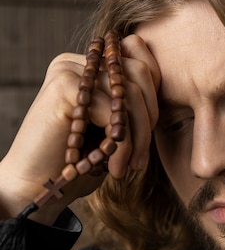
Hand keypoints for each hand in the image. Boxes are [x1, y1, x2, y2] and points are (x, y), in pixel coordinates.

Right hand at [0, 34, 159, 222]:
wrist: (35, 187)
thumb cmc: (77, 164)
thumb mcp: (112, 133)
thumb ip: (132, 110)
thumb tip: (164, 96)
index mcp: (90, 67)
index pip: (139, 62)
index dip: (154, 99)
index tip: (146, 140)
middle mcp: (78, 62)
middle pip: (140, 72)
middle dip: (150, 120)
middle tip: (139, 159)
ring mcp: (69, 70)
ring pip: (131, 92)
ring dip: (138, 137)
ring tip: (128, 167)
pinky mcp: (65, 87)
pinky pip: (114, 111)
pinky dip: (123, 144)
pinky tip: (113, 166)